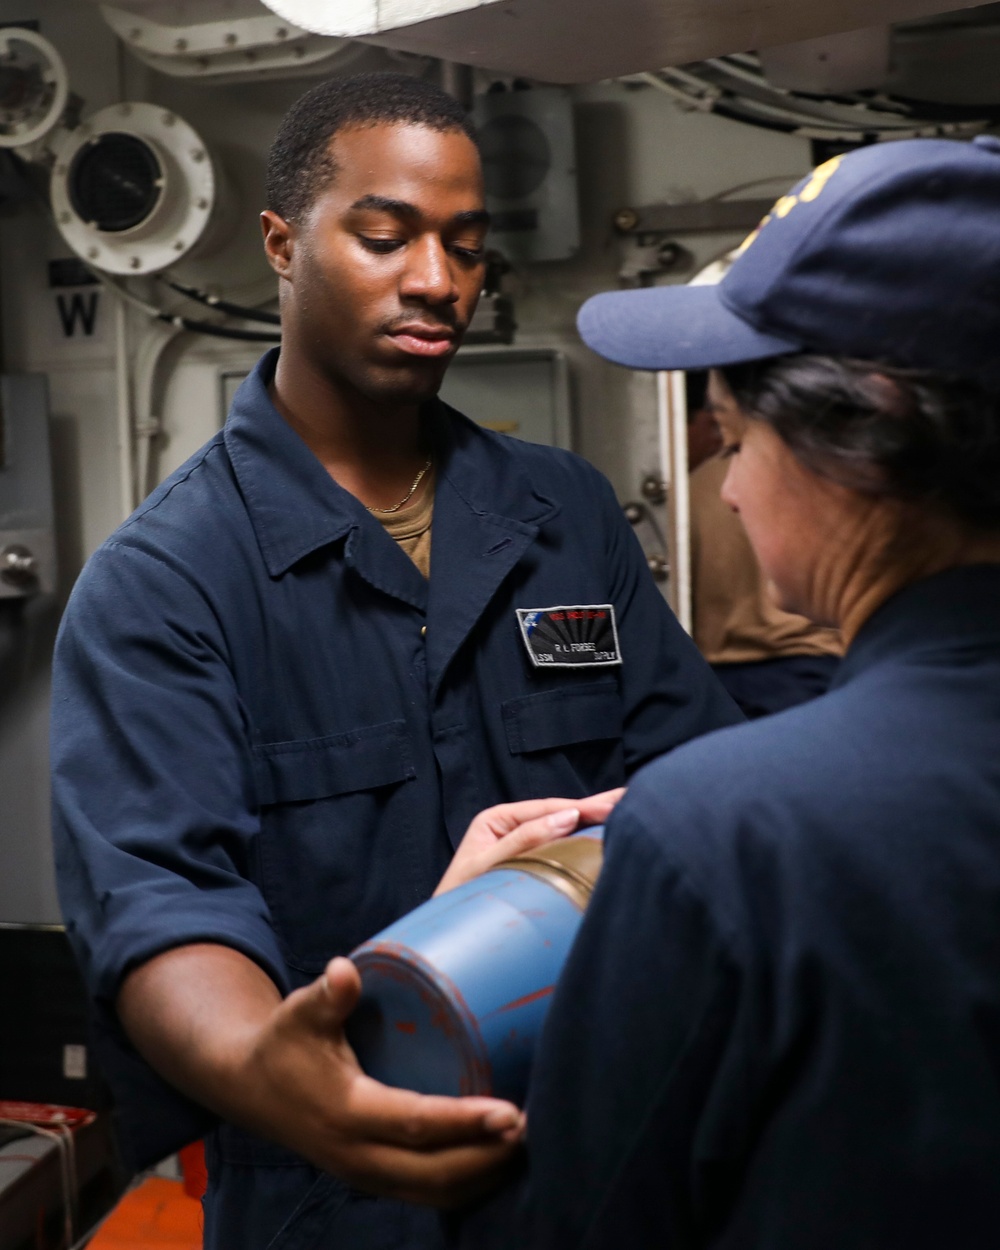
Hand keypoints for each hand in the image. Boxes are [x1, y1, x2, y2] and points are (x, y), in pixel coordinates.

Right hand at [119, 945, 524, 1206]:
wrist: (250, 1088)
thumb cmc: (285, 1042)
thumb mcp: (299, 1014)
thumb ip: (328, 995)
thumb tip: (345, 969)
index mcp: (346, 1114)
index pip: (416, 1125)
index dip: (466, 1122)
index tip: (511, 1112)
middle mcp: (358, 1155)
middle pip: (436, 1174)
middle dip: (489, 1158)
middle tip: (534, 1127)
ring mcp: (366, 1174)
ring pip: (435, 1193)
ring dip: (484, 1176)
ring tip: (525, 1144)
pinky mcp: (374, 1177)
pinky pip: (427, 1193)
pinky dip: (466, 1184)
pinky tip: (497, 1160)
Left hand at [434, 788, 623, 895]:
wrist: (447, 938)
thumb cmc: (459, 901)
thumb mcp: (489, 866)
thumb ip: (525, 841)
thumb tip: (567, 817)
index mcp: (496, 820)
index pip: (547, 808)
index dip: (582, 805)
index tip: (612, 803)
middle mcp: (508, 827)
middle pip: (558, 814)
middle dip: (593, 808)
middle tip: (628, 797)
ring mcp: (519, 845)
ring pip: (562, 830)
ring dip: (591, 822)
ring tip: (623, 810)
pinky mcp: (529, 865)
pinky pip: (559, 849)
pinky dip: (581, 841)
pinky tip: (602, 836)